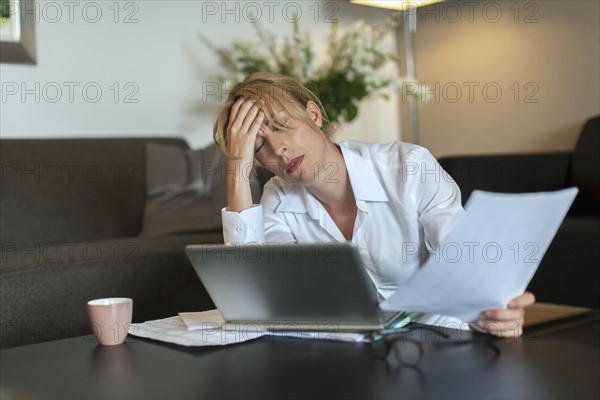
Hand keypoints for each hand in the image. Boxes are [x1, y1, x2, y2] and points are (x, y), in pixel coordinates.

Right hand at [225, 97, 264, 211]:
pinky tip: (266, 112)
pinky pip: (256, 124)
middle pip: (243, 107)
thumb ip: (238, 130)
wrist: (236, 168)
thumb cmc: (237, 155)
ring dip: (258, 105)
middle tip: (260, 93)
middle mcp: (234, 128)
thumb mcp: (234, 140)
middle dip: (252, 99)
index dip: (243, 99)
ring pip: (250, 114)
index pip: (235, 108)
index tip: (250, 94)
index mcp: (230, 127)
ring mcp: (241, 133)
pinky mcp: (249, 138)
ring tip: (265, 99)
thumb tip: (243, 122)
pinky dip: (261, 116)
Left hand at [477, 292, 535, 337]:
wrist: (483, 313)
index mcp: (518, 298)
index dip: (521, 301)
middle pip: (517, 314)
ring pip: (512, 325)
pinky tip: (488, 329)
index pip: (528, 298)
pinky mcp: (515, 331)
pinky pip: (510, 334)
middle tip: (486, 313)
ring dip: (495, 325)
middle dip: (500, 315)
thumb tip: (487, 294)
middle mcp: (520, 310)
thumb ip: (493, 294)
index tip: (509, 304)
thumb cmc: (487, 302)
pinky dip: (497, 332)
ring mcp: (518, 322)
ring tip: (482, 323)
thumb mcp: (490, 295)